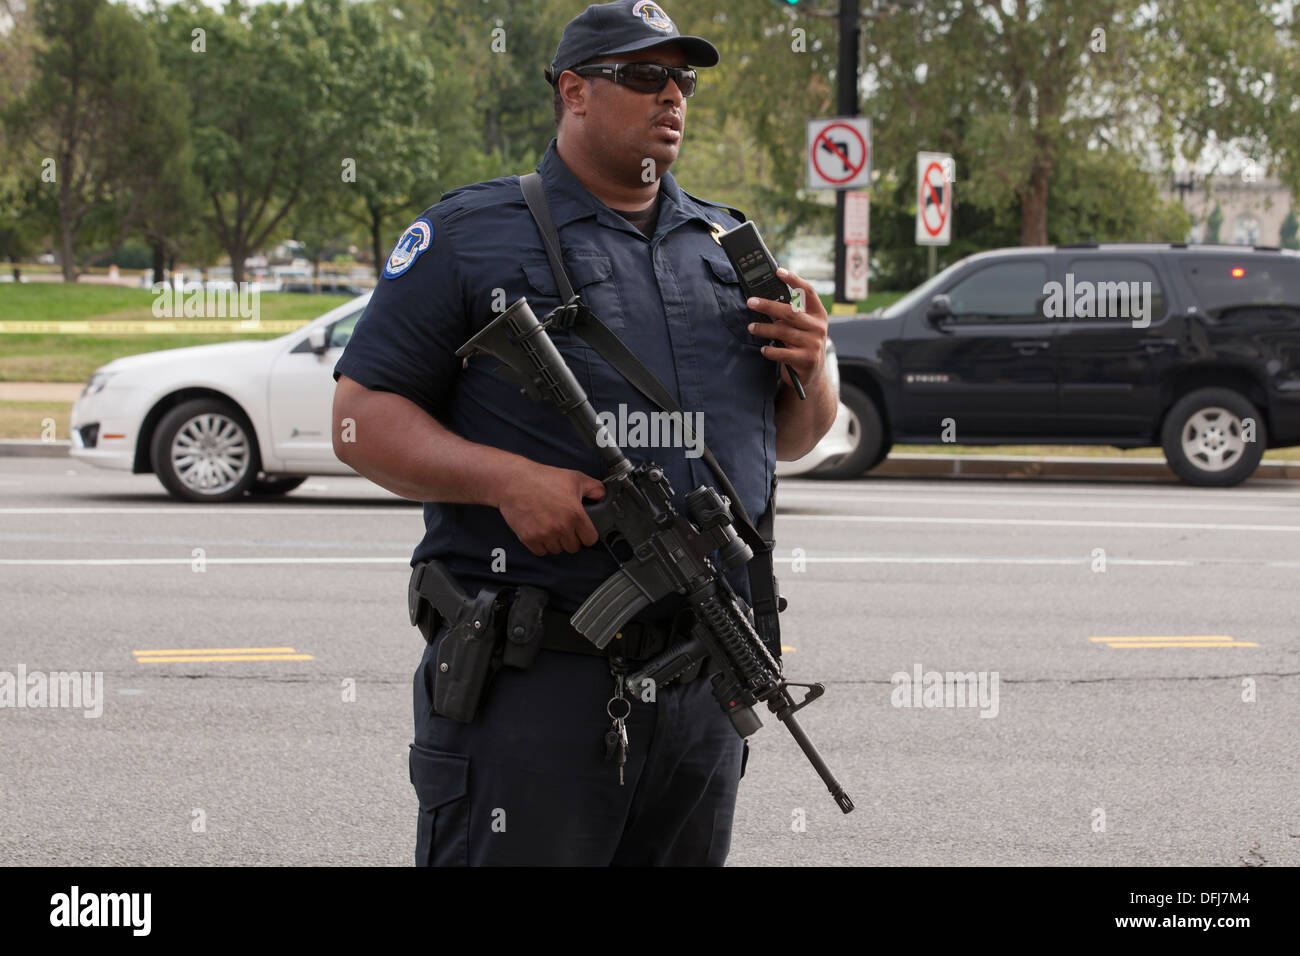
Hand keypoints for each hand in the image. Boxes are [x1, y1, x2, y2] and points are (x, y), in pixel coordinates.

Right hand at [497, 460, 605, 556]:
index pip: (590, 539)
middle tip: (565, 526)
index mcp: (575, 514)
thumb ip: (594, 488)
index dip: (587, 534)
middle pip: (574, 547)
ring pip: (557, 550)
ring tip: (551, 526)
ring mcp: (544, 534)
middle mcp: (561, 527)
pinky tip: (541, 530)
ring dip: (556, 542)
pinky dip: (541, 544)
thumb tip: (603, 496)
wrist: (514, 481)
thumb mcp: (574, 478)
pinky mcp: (529, 538)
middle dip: (571, 538)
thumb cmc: (542, 478)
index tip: (582, 530)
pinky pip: (541, 552)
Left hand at [745, 267, 828, 391]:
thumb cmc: (801, 345)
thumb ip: (790, 314)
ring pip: (784, 332)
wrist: (812, 375)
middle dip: (768, 305)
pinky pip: (783, 353)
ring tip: (751, 327)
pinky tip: (763, 349)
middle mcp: (819, 327)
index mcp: (818, 314)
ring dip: (764, 329)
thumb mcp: (801, 327)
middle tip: (750, 302)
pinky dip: (770, 350)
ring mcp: (814, 344)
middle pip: (790, 312)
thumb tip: (764, 299)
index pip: (808, 292)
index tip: (778, 271)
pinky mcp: (806, 360)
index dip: (794, 280)